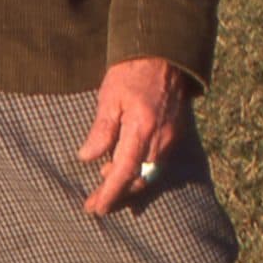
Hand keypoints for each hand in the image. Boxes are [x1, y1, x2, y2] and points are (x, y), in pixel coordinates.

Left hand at [78, 58, 189, 216]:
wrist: (167, 55)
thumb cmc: (133, 72)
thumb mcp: (110, 96)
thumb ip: (102, 130)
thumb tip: (87, 158)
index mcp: (142, 130)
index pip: (124, 173)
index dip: (109, 194)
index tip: (95, 208)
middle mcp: (160, 140)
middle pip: (138, 181)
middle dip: (117, 195)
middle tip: (95, 204)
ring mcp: (171, 139)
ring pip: (148, 175)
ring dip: (127, 183)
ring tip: (105, 185)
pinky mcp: (175, 135)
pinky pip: (157, 164)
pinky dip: (140, 171)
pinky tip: (124, 167)